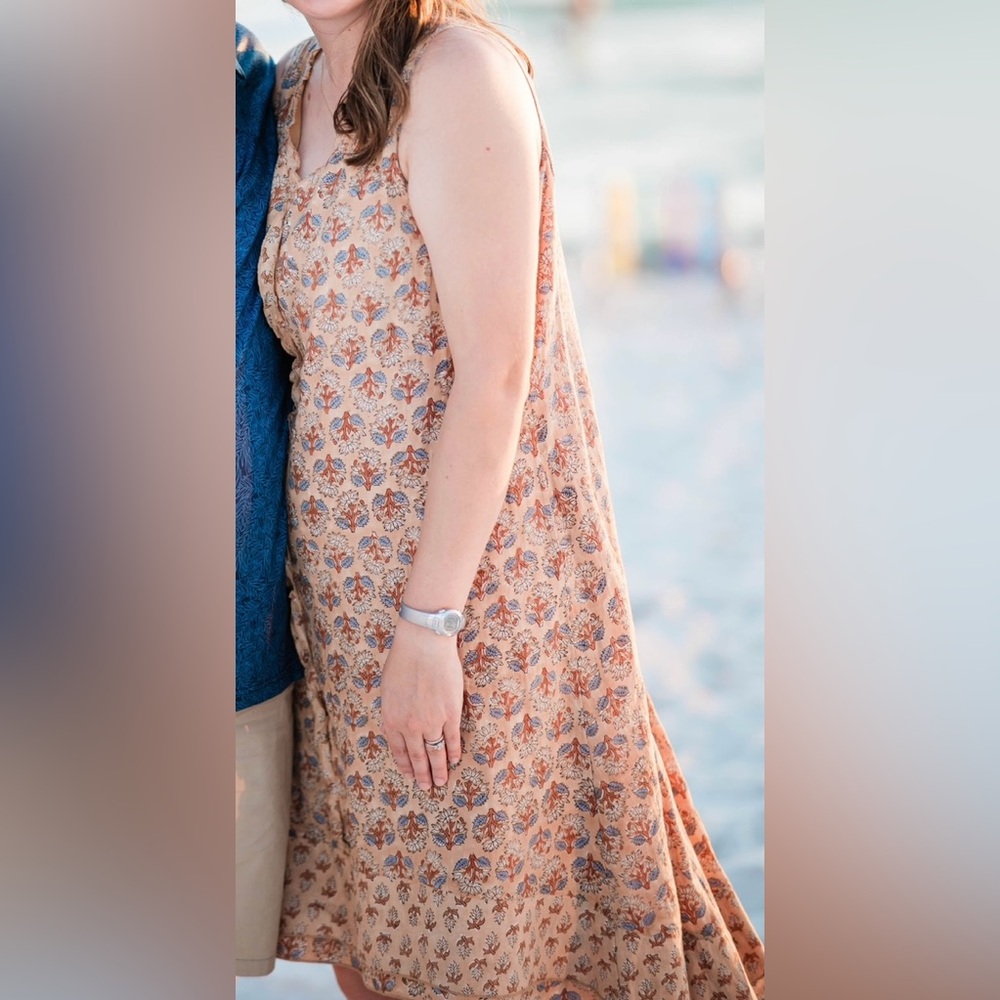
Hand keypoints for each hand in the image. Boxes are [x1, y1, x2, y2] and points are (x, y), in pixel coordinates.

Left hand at [380, 619, 463, 789]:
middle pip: (418, 757)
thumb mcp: (388, 689)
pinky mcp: (451, 714)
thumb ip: (393, 710)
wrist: (423, 646)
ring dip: (439, 770)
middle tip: (426, 787)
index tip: (410, 776)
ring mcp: (432, 722)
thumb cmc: (402, 660)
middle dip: (422, 774)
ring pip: (436, 753)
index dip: (405, 765)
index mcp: (392, 720)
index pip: (399, 750)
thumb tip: (398, 722)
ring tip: (441, 782)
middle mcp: (410, 727)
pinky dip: (454, 751)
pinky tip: (455, 760)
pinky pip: (452, 739)